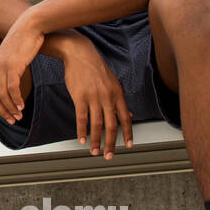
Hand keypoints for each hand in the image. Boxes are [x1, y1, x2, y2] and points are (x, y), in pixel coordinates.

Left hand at [0, 11, 44, 125]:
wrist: (30, 26)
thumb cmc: (24, 41)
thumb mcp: (13, 57)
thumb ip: (10, 69)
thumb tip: (11, 82)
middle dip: (2, 112)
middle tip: (12, 121)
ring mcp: (2, 66)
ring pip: (3, 95)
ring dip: (11, 108)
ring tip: (19, 116)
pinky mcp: (13, 65)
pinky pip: (12, 88)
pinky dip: (16, 100)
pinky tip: (22, 106)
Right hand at [60, 40, 133, 159]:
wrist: (80, 54)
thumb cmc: (95, 67)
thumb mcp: (112, 82)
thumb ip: (119, 99)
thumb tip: (128, 112)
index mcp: (118, 94)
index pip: (126, 118)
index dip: (128, 133)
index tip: (129, 145)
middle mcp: (108, 97)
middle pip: (112, 125)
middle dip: (111, 143)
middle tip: (109, 155)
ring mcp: (94, 97)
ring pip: (97, 124)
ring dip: (96, 141)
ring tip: (95, 151)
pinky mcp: (80, 97)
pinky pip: (82, 118)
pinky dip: (82, 131)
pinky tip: (82, 139)